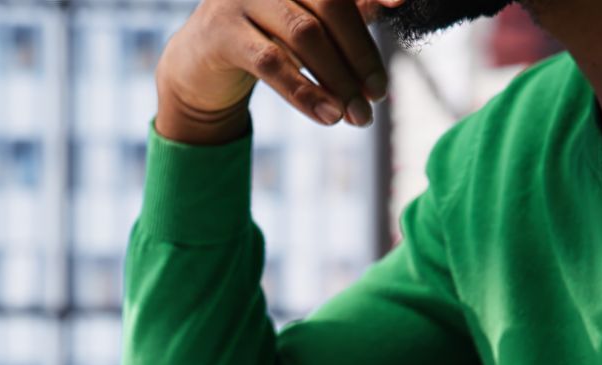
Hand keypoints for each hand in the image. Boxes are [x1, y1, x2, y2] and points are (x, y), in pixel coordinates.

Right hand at [154, 0, 401, 143]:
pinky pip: (271, 62)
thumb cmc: (266, 37)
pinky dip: (304, 93)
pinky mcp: (220, 31)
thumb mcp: (308, 22)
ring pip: (304, 34)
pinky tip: (326, 116)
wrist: (199, 62)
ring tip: (356, 116)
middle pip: (330, 5)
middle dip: (360, 54)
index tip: (402, 4)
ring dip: (337, 80)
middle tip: (379, 96)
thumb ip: (350, 9)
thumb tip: (399, 2)